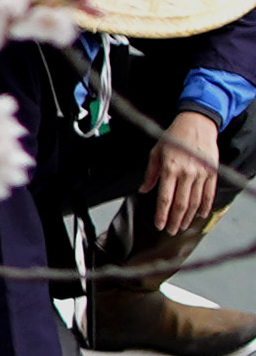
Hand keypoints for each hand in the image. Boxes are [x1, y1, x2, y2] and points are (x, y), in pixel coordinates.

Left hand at [149, 106, 224, 237]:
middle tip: (170, 231)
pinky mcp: (212, 172)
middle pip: (181, 204)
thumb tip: (144, 190)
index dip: (161, 214)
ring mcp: (201, 173)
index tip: (159, 224)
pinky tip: (200, 215)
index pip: (165, 198)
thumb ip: (151, 173)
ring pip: (195, 201)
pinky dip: (205, 206)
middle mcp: (186, 173)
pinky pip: (209, 194)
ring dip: (188, 217)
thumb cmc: (174, 137)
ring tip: (182, 226)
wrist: (197, 124)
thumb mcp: (156, 152)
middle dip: (175, 220)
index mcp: (169, 168)